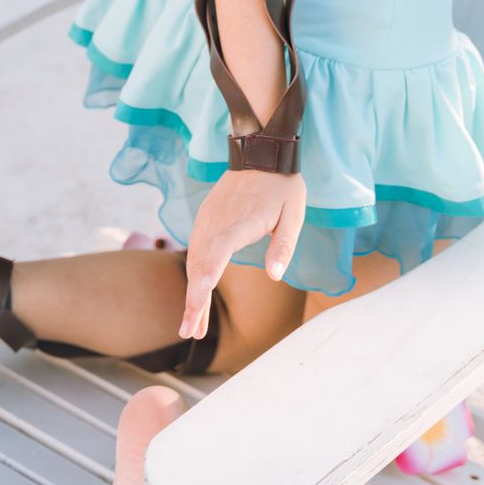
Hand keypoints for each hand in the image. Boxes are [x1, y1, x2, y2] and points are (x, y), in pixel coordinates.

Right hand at [179, 165, 306, 340]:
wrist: (261, 151)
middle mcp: (217, 222)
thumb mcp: (293, 216)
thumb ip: (283, 247)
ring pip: (195, 260)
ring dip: (193, 292)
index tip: (195, 305)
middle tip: (189, 333)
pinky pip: (196, 249)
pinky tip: (198, 293)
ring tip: (194, 324)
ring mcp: (208, 219)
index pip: (217, 254)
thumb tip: (274, 276)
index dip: (205, 280)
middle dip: (194, 301)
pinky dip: (195, 274)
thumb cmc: (282, 188)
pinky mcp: (206, 218)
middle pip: (201, 265)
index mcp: (239, 222)